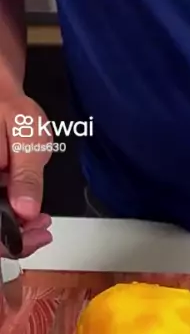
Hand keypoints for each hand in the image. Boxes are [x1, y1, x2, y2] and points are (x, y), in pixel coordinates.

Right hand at [0, 91, 51, 256]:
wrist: (0, 93)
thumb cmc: (9, 105)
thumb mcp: (27, 138)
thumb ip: (26, 176)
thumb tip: (26, 210)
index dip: (10, 240)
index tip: (36, 235)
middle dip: (15, 237)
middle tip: (41, 231)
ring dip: (14, 228)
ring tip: (39, 223)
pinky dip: (11, 216)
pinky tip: (28, 212)